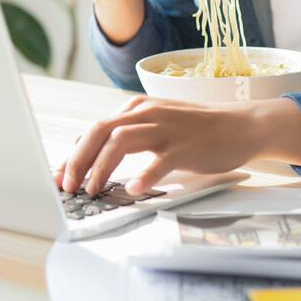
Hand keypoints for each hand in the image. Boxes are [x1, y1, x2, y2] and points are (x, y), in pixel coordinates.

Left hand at [54, 95, 300, 196]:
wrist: (241, 126)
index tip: (59, 177)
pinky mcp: (186, 146)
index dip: (73, 154)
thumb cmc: (197, 131)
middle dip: (78, 160)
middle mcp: (147, 114)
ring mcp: (166, 128)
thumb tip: (93, 156)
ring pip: (122, 141)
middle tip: (67, 186)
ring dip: (101, 167)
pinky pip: (161, 160)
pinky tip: (135, 190)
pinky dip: (145, 175)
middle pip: (100, 131)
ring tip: (93, 190)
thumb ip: (129, 135)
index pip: (94, 129)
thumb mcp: (158, 125)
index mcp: (137, 110)